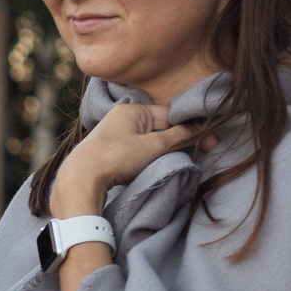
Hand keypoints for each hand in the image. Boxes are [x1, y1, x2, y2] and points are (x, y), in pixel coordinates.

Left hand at [49, 103, 202, 217]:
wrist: (79, 180)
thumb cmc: (115, 158)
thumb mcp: (153, 146)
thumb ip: (178, 136)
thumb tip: (200, 129)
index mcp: (132, 110)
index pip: (170, 115)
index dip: (191, 128)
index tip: (211, 142)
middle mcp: (122, 118)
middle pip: (161, 127)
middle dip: (180, 139)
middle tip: (202, 151)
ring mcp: (114, 135)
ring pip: (150, 140)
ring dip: (166, 150)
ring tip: (181, 159)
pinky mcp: (109, 153)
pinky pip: (137, 151)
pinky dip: (150, 157)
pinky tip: (158, 165)